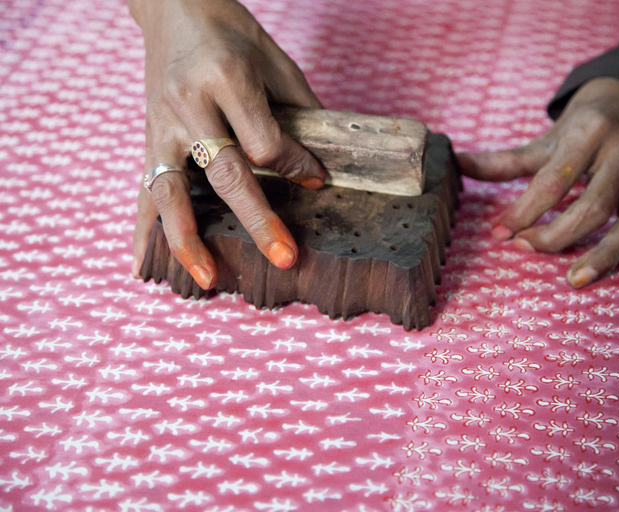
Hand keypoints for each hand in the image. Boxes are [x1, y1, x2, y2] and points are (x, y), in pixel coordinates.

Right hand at [129, 0, 324, 289]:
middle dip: (258, 220)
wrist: (172, 4)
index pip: (265, 141)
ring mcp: (161, 125)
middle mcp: (189, 104)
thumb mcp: (274, 59)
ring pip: (172, 191)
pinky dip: (143, 230)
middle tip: (285, 257)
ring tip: (208, 279)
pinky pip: (143, 189)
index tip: (317, 181)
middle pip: (226, 174)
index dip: (297, 167)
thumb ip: (297, 110)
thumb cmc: (230, 30)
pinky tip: (142, 264)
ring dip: (189, 240)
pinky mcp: (147, 138)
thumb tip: (319, 166)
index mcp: (226, 77)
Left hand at [457, 78, 618, 287]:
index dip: (525, 210)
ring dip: (607, 254)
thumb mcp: (546, 138)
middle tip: (526, 249)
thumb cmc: (583, 123)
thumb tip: (457, 165)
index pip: (555, 180)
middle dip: (559, 235)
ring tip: (576, 280)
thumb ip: (504, 161)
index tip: (500, 232)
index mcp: (589, 133)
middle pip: (595, 205)